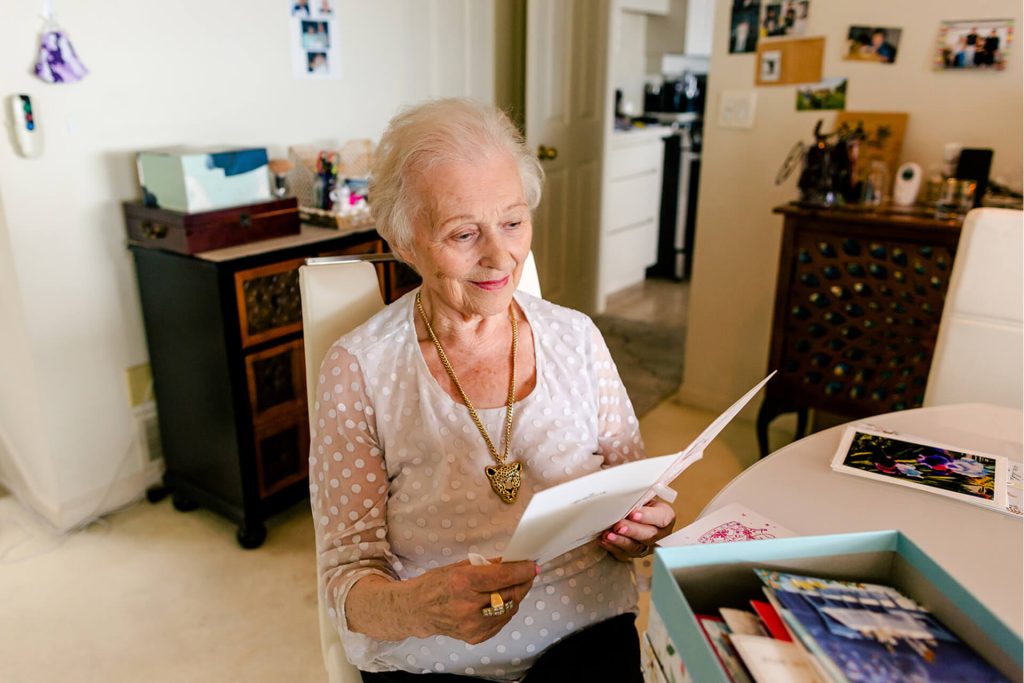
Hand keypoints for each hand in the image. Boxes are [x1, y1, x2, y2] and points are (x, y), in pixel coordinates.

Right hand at [402, 559, 538, 643]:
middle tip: (527, 574)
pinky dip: (505, 610)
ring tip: (512, 586)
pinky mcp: (476, 637)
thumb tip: (511, 562)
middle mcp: (469, 606)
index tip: (533, 565)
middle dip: (522, 582)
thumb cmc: (437, 583)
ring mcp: (473, 625)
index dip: (521, 570)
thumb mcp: (459, 567)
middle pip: (509, 594)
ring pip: (509, 610)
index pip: (502, 577)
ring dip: (515, 596)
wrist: (418, 610)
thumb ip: (486, 566)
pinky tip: (499, 601)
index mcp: (463, 583)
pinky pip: (501, 621)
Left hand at [599, 498, 674, 561]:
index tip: (633, 514)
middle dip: (632, 531)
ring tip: (608, 534)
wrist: (633, 512)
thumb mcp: (644, 495)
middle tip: (619, 526)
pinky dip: (612, 547)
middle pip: (648, 535)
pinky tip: (604, 540)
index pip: (661, 518)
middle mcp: (659, 534)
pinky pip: (623, 553)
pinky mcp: (633, 553)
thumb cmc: (640, 501)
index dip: (648, 517)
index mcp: (665, 516)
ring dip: (620, 541)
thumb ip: (640, 493)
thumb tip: (629, 485)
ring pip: (635, 547)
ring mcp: (646, 546)